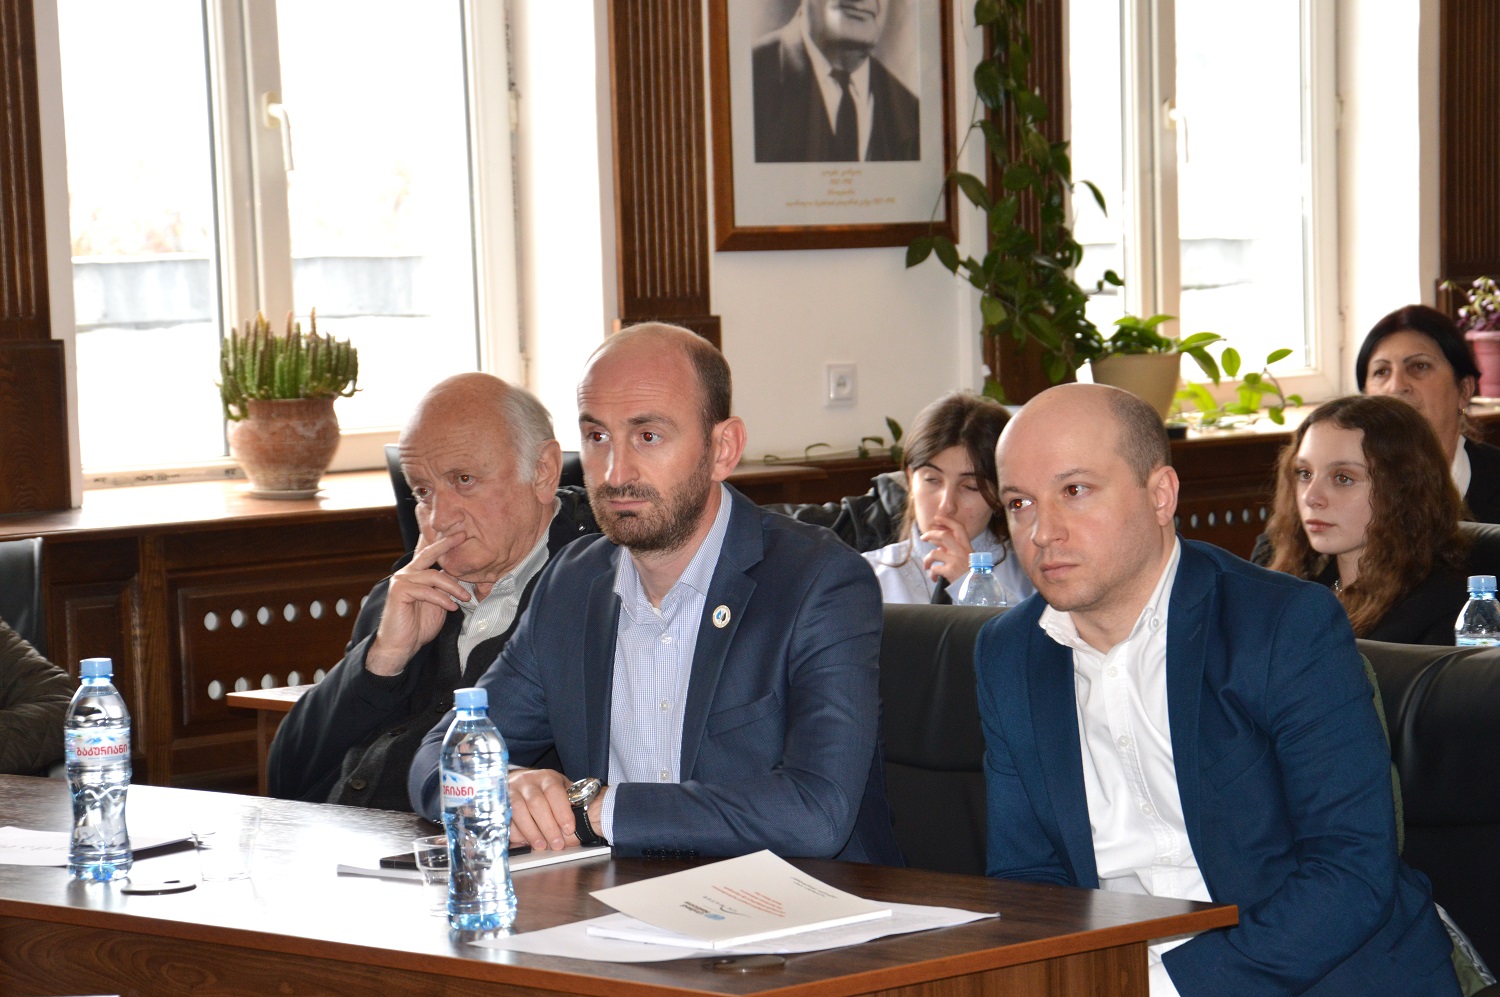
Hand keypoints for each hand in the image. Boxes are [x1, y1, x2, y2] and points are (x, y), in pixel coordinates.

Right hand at [365, 532, 471, 675]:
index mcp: (416, 574)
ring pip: (433, 576)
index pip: (431, 555)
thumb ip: (446, 589)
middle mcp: (407, 573)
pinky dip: (442, 599)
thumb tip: (461, 577)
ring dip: (453, 587)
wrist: (401, 646)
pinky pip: (427, 591)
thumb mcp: (439, 604)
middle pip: (429, 554)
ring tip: (465, 598)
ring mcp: (401, 581)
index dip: (445, 543)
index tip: (461, 534)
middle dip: (446, 544)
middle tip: (463, 536)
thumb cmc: (419, 626)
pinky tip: (452, 607)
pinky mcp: (399, 592)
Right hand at [507, 768, 576, 850]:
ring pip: (519, 810)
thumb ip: (569, 803)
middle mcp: (528, 781)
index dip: (562, 811)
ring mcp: (512, 789)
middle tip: (557, 844)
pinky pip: (505, 817)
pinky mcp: (500, 801)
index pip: (554, 791)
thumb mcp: (560, 790)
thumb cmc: (545, 790)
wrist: (521, 782)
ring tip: (541, 845)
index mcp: (547, 777)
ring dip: (531, 831)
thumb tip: (584, 822)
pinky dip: (514, 830)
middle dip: (548, 826)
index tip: (569, 829)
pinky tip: (522, 841)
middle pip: (536, 803)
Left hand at [920, 514, 976, 585]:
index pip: (959, 528)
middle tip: (923, 537)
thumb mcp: (964, 557)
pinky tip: (934, 578)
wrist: (976, 589)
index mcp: (967, 547)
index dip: (948, 521)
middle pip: (944, 536)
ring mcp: (956, 560)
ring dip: (927, 560)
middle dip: (931, 534)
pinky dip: (931, 574)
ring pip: (934, 553)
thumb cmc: (968, 573)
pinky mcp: (950, 571)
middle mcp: (962, 551)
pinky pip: (934, 569)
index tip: (937, 518)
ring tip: (927, 566)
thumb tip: (935, 540)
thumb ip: (951, 548)